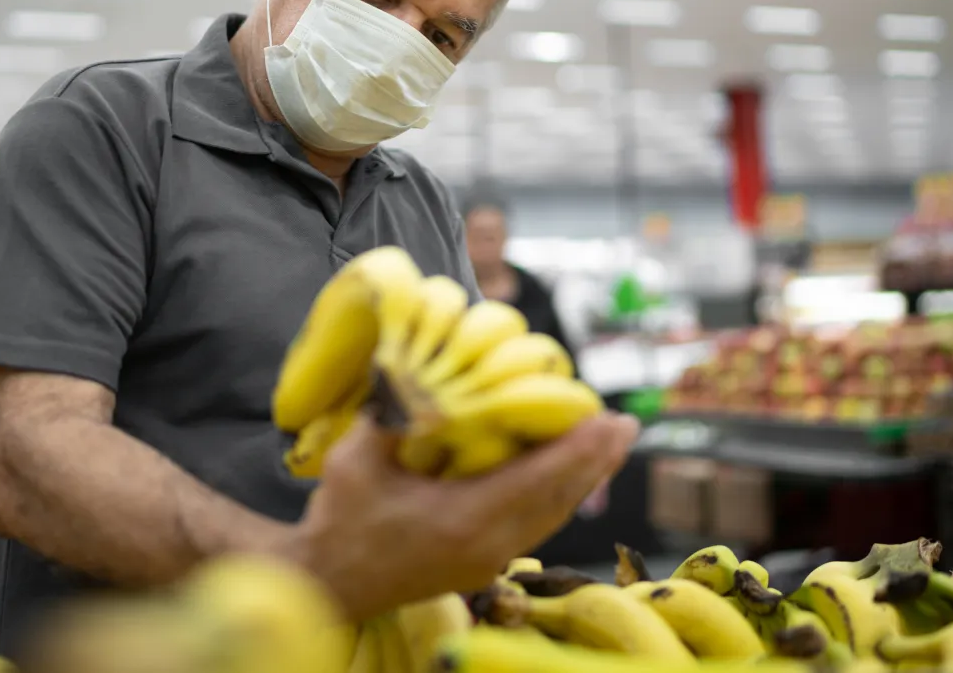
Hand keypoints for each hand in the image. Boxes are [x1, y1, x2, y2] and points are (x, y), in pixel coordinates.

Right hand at [285, 411, 639, 619]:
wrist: (328, 584)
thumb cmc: (340, 520)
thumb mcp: (355, 460)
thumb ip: (392, 416)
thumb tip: (419, 369)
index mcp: (463, 522)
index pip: (536, 481)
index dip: (576, 449)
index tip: (608, 420)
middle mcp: (487, 546)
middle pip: (558, 500)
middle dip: (595, 460)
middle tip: (624, 423)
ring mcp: (489, 560)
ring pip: (552, 514)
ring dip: (582, 477)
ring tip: (608, 442)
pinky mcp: (484, 563)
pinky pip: (536, 523)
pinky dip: (557, 493)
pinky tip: (567, 471)